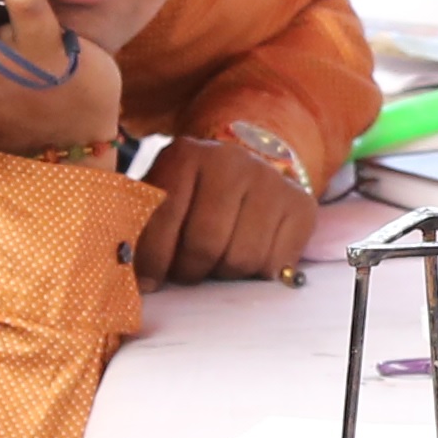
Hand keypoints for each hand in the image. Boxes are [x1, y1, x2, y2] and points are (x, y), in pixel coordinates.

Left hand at [133, 122, 320, 283]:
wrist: (249, 168)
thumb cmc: (195, 195)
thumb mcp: (164, 197)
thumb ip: (144, 228)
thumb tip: (137, 282)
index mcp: (186, 155)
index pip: (164, 219)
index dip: (153, 260)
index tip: (148, 283)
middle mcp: (232, 162)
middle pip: (206, 245)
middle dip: (191, 271)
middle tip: (187, 273)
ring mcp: (271, 182)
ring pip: (242, 259)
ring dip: (225, 274)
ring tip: (218, 263)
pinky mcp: (301, 205)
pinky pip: (275, 263)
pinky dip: (259, 273)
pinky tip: (249, 258)